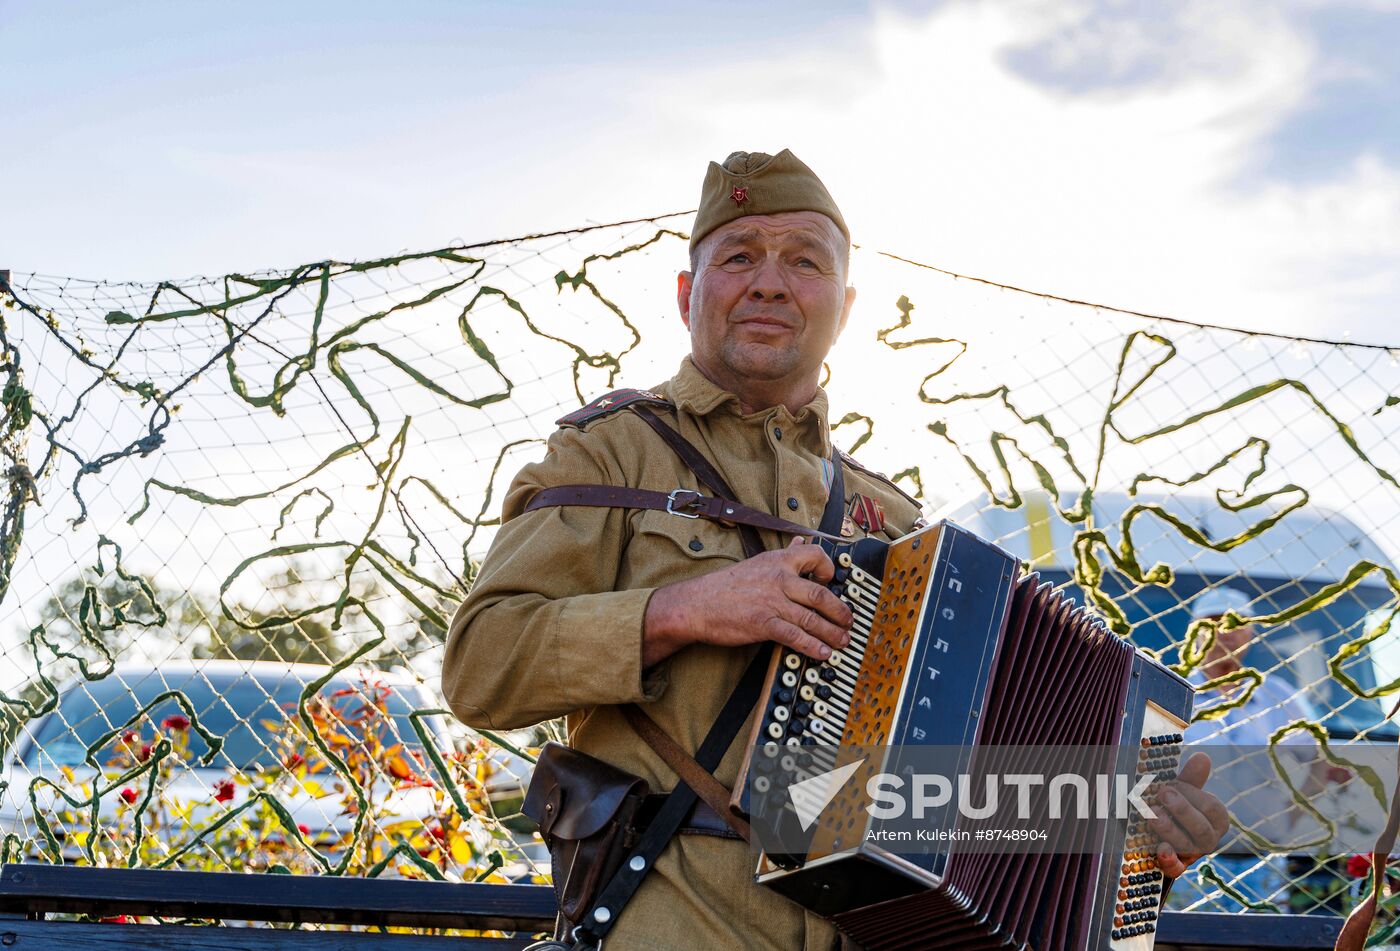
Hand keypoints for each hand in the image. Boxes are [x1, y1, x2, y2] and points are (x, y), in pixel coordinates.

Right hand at [643, 537, 851, 666]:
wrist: (698, 604)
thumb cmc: (727, 586)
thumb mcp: (757, 563)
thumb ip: (784, 554)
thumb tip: (802, 541)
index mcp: (777, 561)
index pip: (814, 556)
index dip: (829, 569)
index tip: (833, 581)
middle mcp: (778, 579)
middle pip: (820, 594)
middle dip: (840, 611)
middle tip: (849, 622)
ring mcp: (772, 602)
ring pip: (812, 618)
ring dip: (832, 632)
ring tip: (843, 641)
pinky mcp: (763, 624)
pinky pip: (795, 636)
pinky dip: (813, 646)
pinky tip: (822, 652)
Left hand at [1150, 751, 1230, 877]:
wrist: (1156, 835)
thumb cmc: (1174, 807)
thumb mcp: (1181, 792)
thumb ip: (1191, 778)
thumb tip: (1203, 756)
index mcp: (1216, 820)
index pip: (1212, 808)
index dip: (1193, 795)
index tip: (1173, 783)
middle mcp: (1207, 839)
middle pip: (1202, 829)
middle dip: (1182, 810)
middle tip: (1163, 793)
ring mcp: (1191, 855)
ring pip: (1187, 846)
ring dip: (1169, 829)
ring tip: (1152, 814)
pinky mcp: (1174, 867)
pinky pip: (1176, 869)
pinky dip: (1169, 861)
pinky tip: (1161, 850)